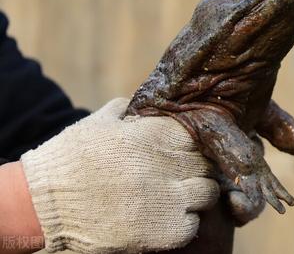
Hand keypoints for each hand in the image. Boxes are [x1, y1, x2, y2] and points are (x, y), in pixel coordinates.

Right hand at [20, 98, 218, 253]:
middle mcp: (168, 164)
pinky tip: (166, 218)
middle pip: (206, 162)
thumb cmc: (69, 160)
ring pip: (208, 192)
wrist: (43, 204)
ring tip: (177, 196)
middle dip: (196, 168)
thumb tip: (142, 104)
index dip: (192, 144)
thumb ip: (125, 110)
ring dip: (197, 193)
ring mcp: (170, 199)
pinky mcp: (166, 230)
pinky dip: (184, 222)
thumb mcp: (97, 123)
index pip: (198, 134)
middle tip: (180, 175)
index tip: (183, 152)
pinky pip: (193, 224)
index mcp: (154, 135)